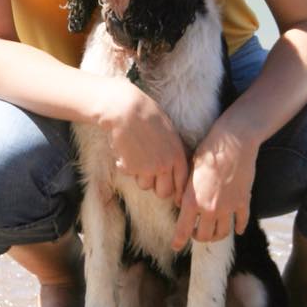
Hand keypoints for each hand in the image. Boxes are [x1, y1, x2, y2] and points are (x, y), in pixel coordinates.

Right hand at [100, 79, 188, 201]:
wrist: (126, 110)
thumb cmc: (147, 115)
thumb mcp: (169, 133)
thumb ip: (172, 152)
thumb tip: (173, 169)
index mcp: (177, 155)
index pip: (181, 182)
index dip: (177, 191)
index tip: (173, 196)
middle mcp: (165, 164)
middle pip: (163, 192)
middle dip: (157, 187)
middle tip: (149, 176)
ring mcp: (147, 168)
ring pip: (145, 185)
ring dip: (139, 175)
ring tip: (136, 155)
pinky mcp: (131, 168)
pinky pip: (128, 174)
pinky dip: (124, 165)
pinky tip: (124, 150)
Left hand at [172, 121, 257, 250]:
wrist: (233, 142)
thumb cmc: (207, 151)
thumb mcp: (189, 169)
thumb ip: (185, 190)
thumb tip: (180, 202)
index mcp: (192, 200)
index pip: (183, 229)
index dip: (178, 241)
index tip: (175, 246)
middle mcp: (210, 208)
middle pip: (204, 235)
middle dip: (198, 237)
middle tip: (195, 233)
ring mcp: (228, 206)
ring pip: (222, 233)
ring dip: (217, 236)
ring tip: (213, 232)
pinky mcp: (243, 201)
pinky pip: (241, 221)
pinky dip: (239, 227)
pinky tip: (237, 229)